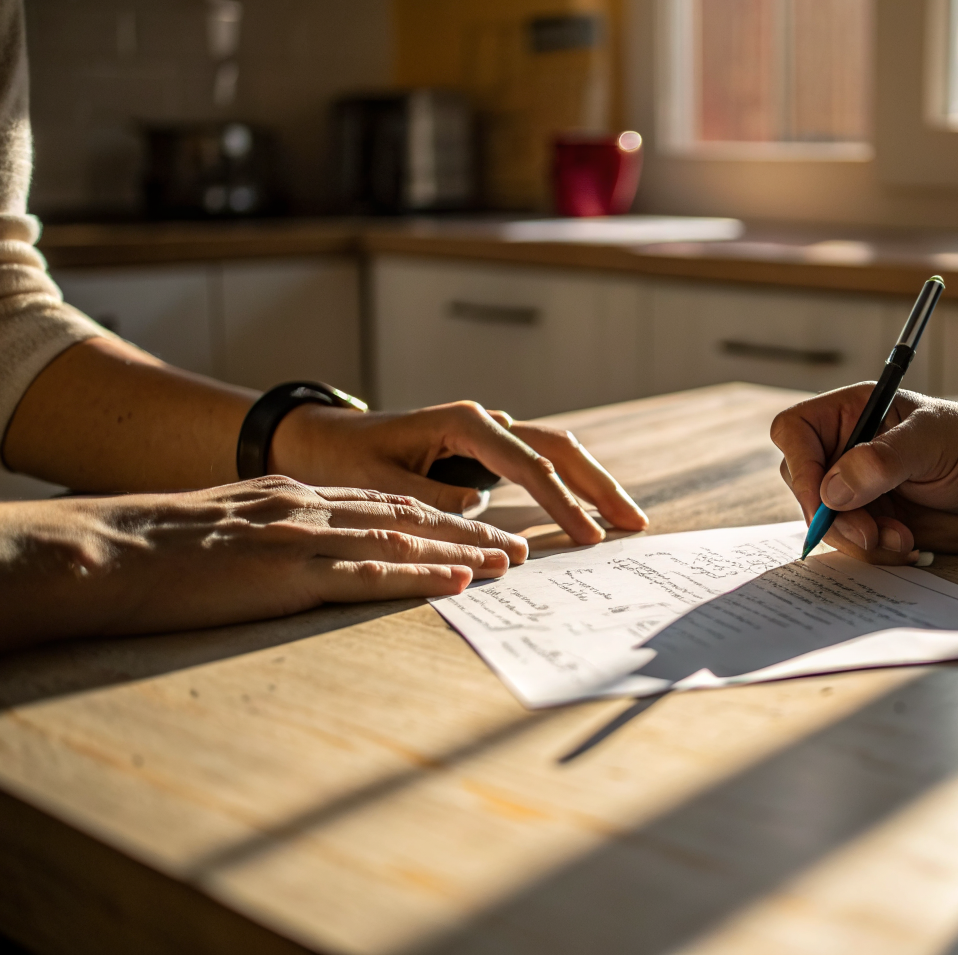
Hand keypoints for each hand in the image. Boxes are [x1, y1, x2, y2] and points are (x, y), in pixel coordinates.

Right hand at [0, 477, 528, 653]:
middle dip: (468, 531)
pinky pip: (368, 576)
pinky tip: (458, 582)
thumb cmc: (161, 546)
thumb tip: (304, 549)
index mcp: (297, 498)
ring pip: (403, 540)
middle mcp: (311, 509)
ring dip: (462, 553)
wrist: (114, 549)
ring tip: (509, 563)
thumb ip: (275, 528)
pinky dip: (419, 578)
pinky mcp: (289, 575)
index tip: (479, 528)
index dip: (439, 516)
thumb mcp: (230, 521)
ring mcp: (303, 540)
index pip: (385, 503)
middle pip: (408, 515)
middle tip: (518, 547)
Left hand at [271, 401, 647, 544]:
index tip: (589, 537)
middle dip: (600, 485)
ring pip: (558, 451)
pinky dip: (571, 484)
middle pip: (560, 448)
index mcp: (464, 423)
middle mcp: (485, 421)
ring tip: (627, 520)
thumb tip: (481, 513)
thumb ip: (433, 499)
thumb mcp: (380, 484)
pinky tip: (590, 512)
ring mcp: (490, 433)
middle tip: (635, 523)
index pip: (529, 465)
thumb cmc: (345, 459)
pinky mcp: (488, 450)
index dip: (563, 502)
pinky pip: (542, 463)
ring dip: (594, 483)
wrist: (322, 438)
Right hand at [770, 386, 957, 563]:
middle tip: (871, 533)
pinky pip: (850, 544)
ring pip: (824, 522)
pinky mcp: (871, 521)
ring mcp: (856, 489)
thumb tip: (833, 488)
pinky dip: (874, 553)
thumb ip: (883, 461)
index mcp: (853, 413)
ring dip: (858, 539)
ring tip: (902, 538)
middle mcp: (846, 449)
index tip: (824, 501)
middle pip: (803, 483)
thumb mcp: (932, 441)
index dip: (801, 466)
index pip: (795, 432)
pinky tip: (907, 545)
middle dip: (833, 516)